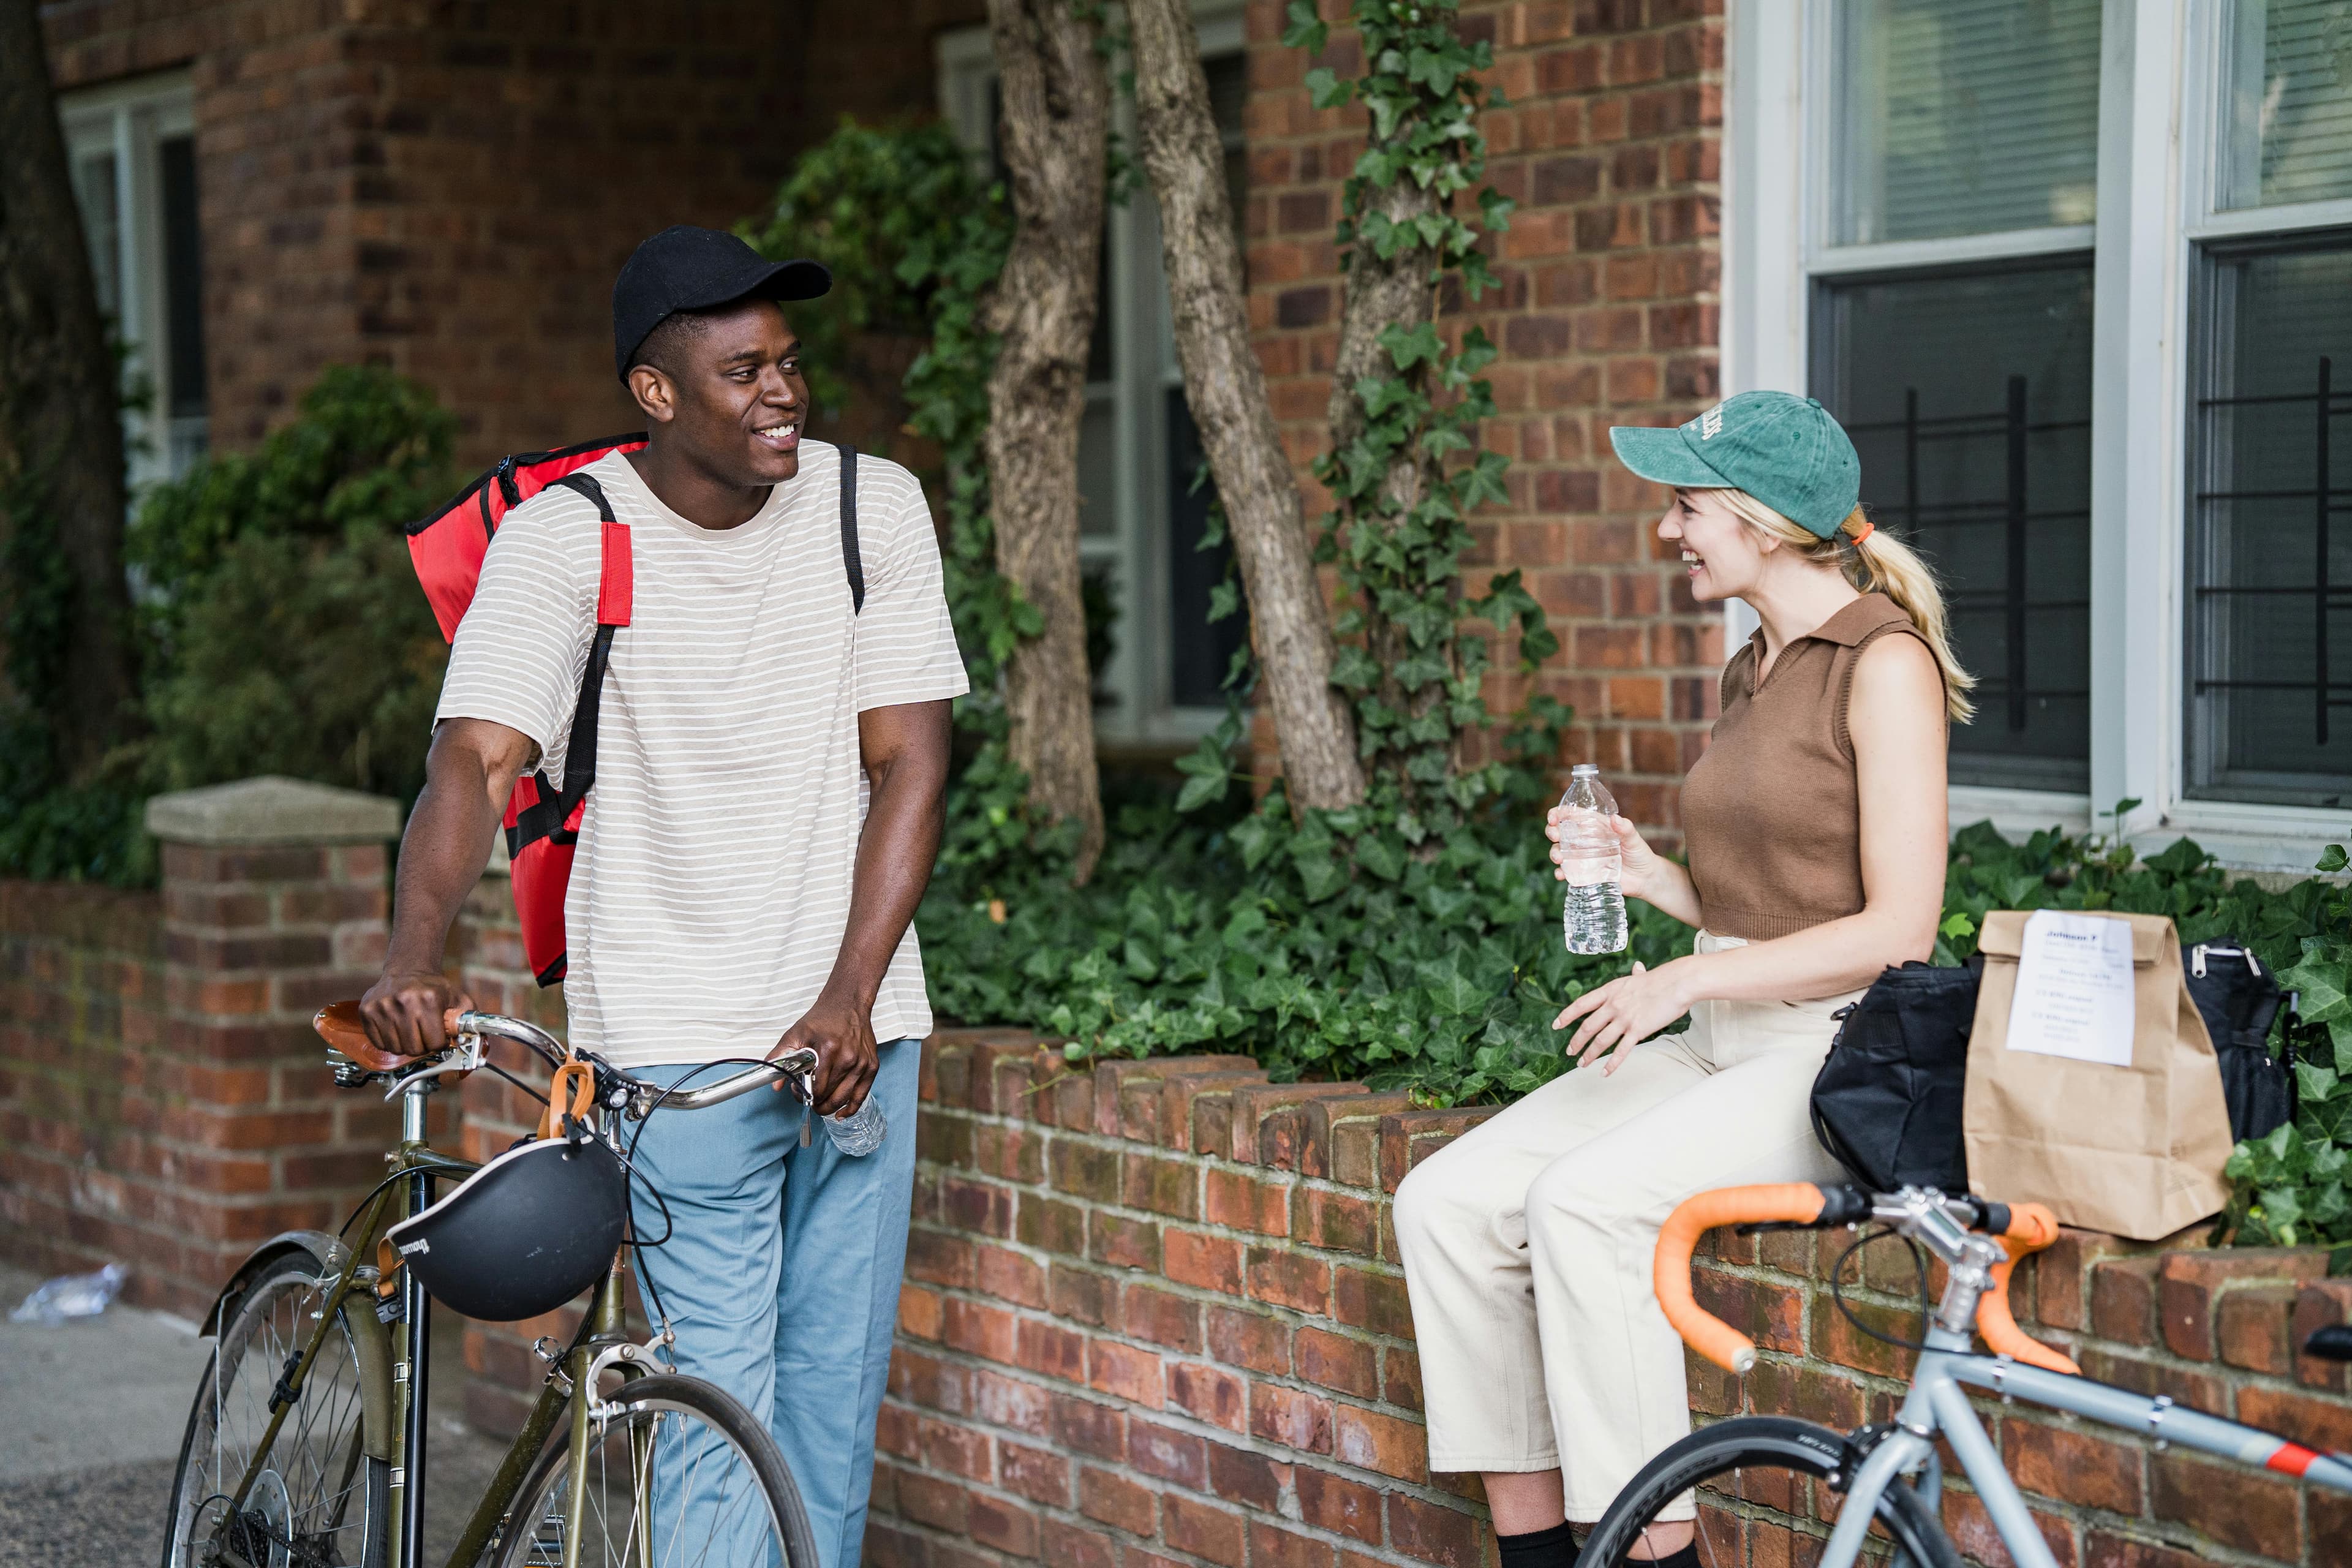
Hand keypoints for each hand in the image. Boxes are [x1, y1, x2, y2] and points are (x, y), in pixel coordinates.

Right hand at [360, 968, 468, 1058]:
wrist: (407, 970)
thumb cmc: (433, 988)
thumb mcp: (456, 998)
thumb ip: (467, 1019)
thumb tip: (473, 1039)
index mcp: (429, 999)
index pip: (435, 1043)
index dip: (438, 1044)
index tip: (438, 1038)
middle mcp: (403, 1001)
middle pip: (414, 1049)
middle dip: (422, 1047)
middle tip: (424, 1037)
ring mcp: (382, 1006)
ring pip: (395, 1049)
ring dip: (405, 1045)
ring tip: (410, 1031)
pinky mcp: (366, 1011)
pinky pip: (379, 1044)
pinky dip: (389, 1042)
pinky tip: (396, 1029)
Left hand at [771, 991, 877, 1116]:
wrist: (847, 1004)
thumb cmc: (822, 1019)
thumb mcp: (795, 1034)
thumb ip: (780, 1058)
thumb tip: (775, 1085)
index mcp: (828, 1049)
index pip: (816, 1088)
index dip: (804, 1095)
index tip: (799, 1091)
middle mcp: (848, 1057)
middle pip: (830, 1096)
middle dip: (816, 1102)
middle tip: (809, 1097)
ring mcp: (862, 1063)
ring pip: (844, 1098)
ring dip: (829, 1106)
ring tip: (821, 1103)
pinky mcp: (872, 1066)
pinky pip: (861, 1095)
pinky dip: (850, 1108)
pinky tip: (841, 1112)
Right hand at [1546, 808, 1666, 906]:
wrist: (1645, 878)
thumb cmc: (1640, 854)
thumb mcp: (1634, 839)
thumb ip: (1626, 829)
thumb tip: (1615, 819)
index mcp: (1595, 826)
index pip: (1572, 815)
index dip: (1558, 813)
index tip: (1553, 817)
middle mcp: (1585, 840)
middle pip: (1561, 832)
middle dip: (1551, 831)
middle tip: (1554, 835)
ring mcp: (1582, 857)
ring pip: (1560, 851)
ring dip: (1554, 853)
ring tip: (1559, 858)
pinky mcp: (1584, 873)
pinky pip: (1567, 872)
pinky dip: (1560, 873)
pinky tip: (1561, 875)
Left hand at [1551, 959, 1692, 1073]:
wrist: (1677, 983)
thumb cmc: (1662, 979)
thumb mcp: (1640, 976)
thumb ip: (1634, 975)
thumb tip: (1637, 967)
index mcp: (1610, 991)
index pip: (1581, 1004)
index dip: (1567, 1016)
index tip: (1557, 1025)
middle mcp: (1613, 1005)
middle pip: (1587, 1026)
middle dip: (1576, 1041)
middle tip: (1570, 1052)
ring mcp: (1624, 1018)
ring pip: (1601, 1041)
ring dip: (1589, 1054)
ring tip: (1582, 1064)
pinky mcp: (1638, 1030)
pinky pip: (1621, 1050)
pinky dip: (1611, 1063)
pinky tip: (1604, 1072)